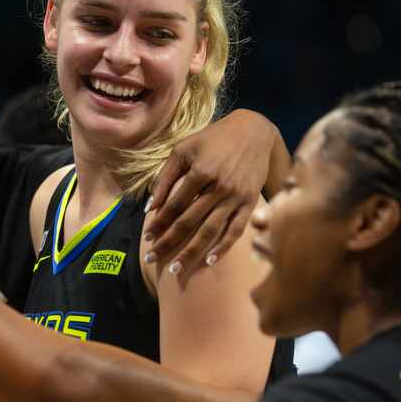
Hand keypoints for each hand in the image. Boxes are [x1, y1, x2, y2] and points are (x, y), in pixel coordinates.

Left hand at [144, 109, 287, 272]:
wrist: (254, 132)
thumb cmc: (213, 139)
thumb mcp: (184, 149)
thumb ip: (165, 176)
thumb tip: (150, 206)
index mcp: (200, 171)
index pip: (174, 205)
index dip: (158, 223)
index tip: (147, 238)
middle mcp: (219, 187)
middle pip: (189, 222)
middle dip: (168, 243)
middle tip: (152, 259)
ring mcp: (236, 196)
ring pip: (210, 231)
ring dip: (191, 252)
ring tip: (175, 269)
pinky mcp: (250, 203)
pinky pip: (236, 230)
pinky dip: (223, 248)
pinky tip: (208, 261)